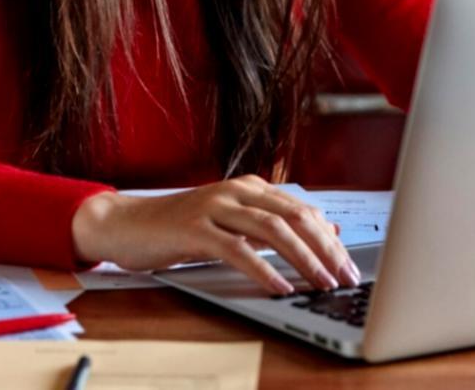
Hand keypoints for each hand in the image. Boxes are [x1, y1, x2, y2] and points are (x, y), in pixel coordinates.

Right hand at [71, 175, 360, 295]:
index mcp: (248, 187)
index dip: (329, 238)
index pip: (301, 210)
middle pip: (293, 217)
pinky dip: (263, 270)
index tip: (349, 265)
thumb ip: (268, 226)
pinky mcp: (194, 229)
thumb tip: (320, 235)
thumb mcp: (229, 224)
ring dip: (303, 259)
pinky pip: (237, 250)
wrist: (126, 224)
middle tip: (346, 278)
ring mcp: (214, 207)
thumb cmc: (178, 228)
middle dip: (326, 249)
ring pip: (271, 230)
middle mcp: (235, 191)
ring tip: (322, 283)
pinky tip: (280, 287)